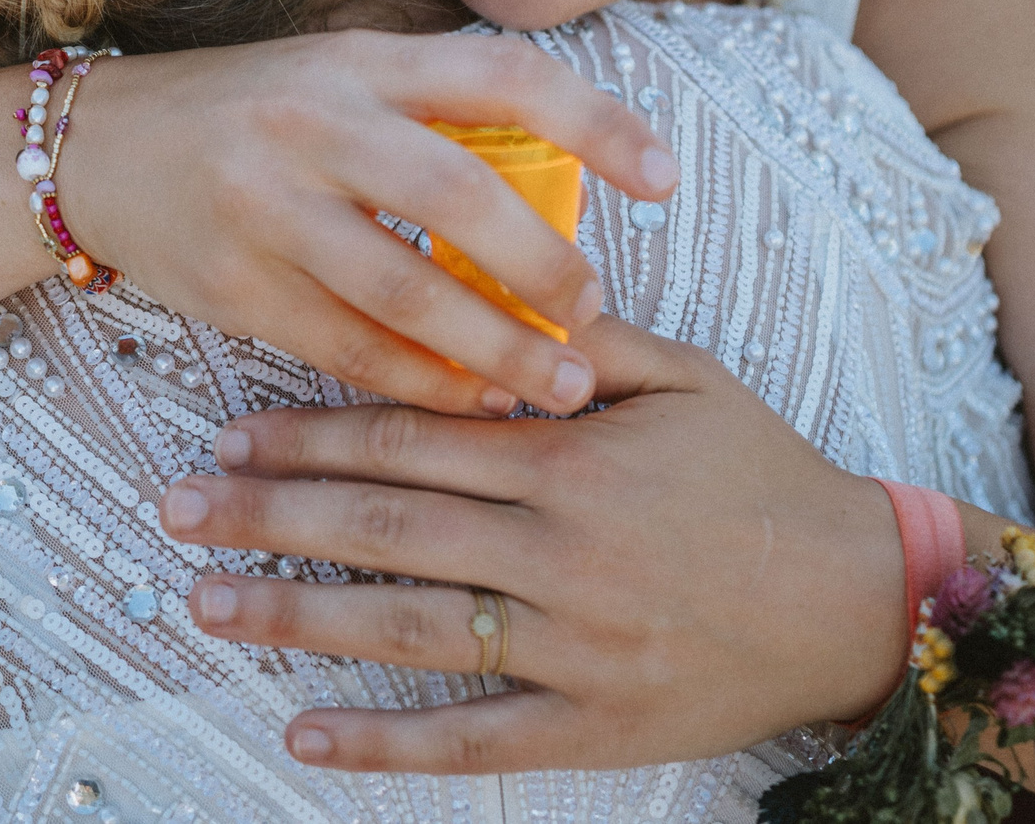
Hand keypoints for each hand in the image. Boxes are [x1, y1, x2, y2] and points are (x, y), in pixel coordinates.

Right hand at [68, 29, 676, 417]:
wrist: (94, 149)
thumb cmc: (253, 113)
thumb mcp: (341, 76)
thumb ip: (437, 114)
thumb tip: (571, 178)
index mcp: (364, 61)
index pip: (502, 75)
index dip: (595, 122)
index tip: (667, 178)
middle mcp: (317, 122)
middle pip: (459, 196)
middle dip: (543, 268)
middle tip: (597, 315)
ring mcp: (269, 205)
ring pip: (404, 291)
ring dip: (493, 348)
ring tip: (555, 384)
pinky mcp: (233, 284)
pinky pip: (346, 348)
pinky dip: (419, 382)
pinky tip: (470, 400)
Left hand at [163, 318, 910, 771]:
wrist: (859, 599)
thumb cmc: (767, 479)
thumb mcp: (690, 379)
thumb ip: (586, 341)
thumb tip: (496, 294)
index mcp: (572, 456)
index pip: (411, 435)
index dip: (310, 432)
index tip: (233, 433)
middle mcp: (559, 548)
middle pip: (384, 523)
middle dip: (268, 514)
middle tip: (175, 510)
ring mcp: (572, 643)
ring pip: (408, 625)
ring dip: (297, 614)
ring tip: (207, 602)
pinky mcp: (593, 723)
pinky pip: (473, 736)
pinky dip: (386, 739)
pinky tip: (308, 732)